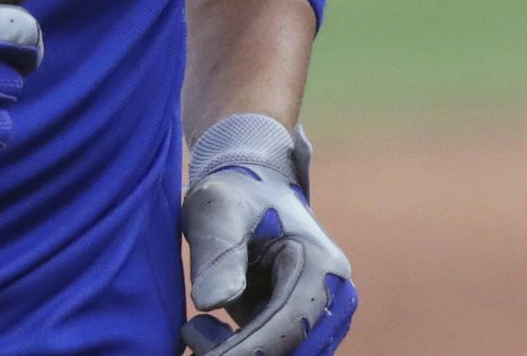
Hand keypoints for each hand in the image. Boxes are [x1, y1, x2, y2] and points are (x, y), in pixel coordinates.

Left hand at [179, 114, 358, 355]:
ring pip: (287, 354)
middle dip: (245, 354)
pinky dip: (243, 351)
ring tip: (197, 329)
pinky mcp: (301, 322)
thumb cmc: (234, 192)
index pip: (292, 325)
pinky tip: (208, 331)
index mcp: (322, 265)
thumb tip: (211, 303)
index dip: (251, 349)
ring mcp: (320, 311)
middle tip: (193, 333)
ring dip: (242, 353)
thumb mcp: (216, 209)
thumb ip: (217, 251)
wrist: (250, 187)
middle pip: (296, 350)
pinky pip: (277, 351)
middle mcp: (333, 294)